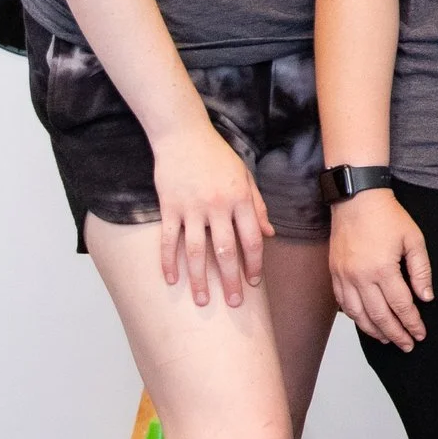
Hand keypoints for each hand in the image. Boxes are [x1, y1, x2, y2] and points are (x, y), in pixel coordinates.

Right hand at [151, 120, 271, 307]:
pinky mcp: (169, 207)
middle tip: (233, 303)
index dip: (254, 263)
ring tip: (203, 300)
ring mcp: (192, 208)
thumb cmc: (218, 156)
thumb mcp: (245, 177)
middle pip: (226, 251)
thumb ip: (257, 206)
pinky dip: (168, 262)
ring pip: (197, 252)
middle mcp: (218, 206)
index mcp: (240, 199)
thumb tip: (270, 234)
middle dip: (231, 280)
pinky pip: (168, 240)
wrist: (184, 135)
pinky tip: (172, 281)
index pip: (252, 238)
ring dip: (200, 279)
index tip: (254, 282)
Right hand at [330, 189, 433, 350]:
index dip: (412, 323)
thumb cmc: (387, 216)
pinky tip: (366, 322)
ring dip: (374, 331)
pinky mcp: (335, 274)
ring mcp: (344, 277)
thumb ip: (421, 270)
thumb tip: (426, 297)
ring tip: (389, 339)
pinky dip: (356, 318)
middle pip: (380, 316)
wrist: (357, 200)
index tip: (420, 334)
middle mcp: (360, 277)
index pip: (401, 305)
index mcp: (383, 269)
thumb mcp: (414, 239)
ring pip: (359, 315)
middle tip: (407, 345)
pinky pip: (344, 304)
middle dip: (396, 333)